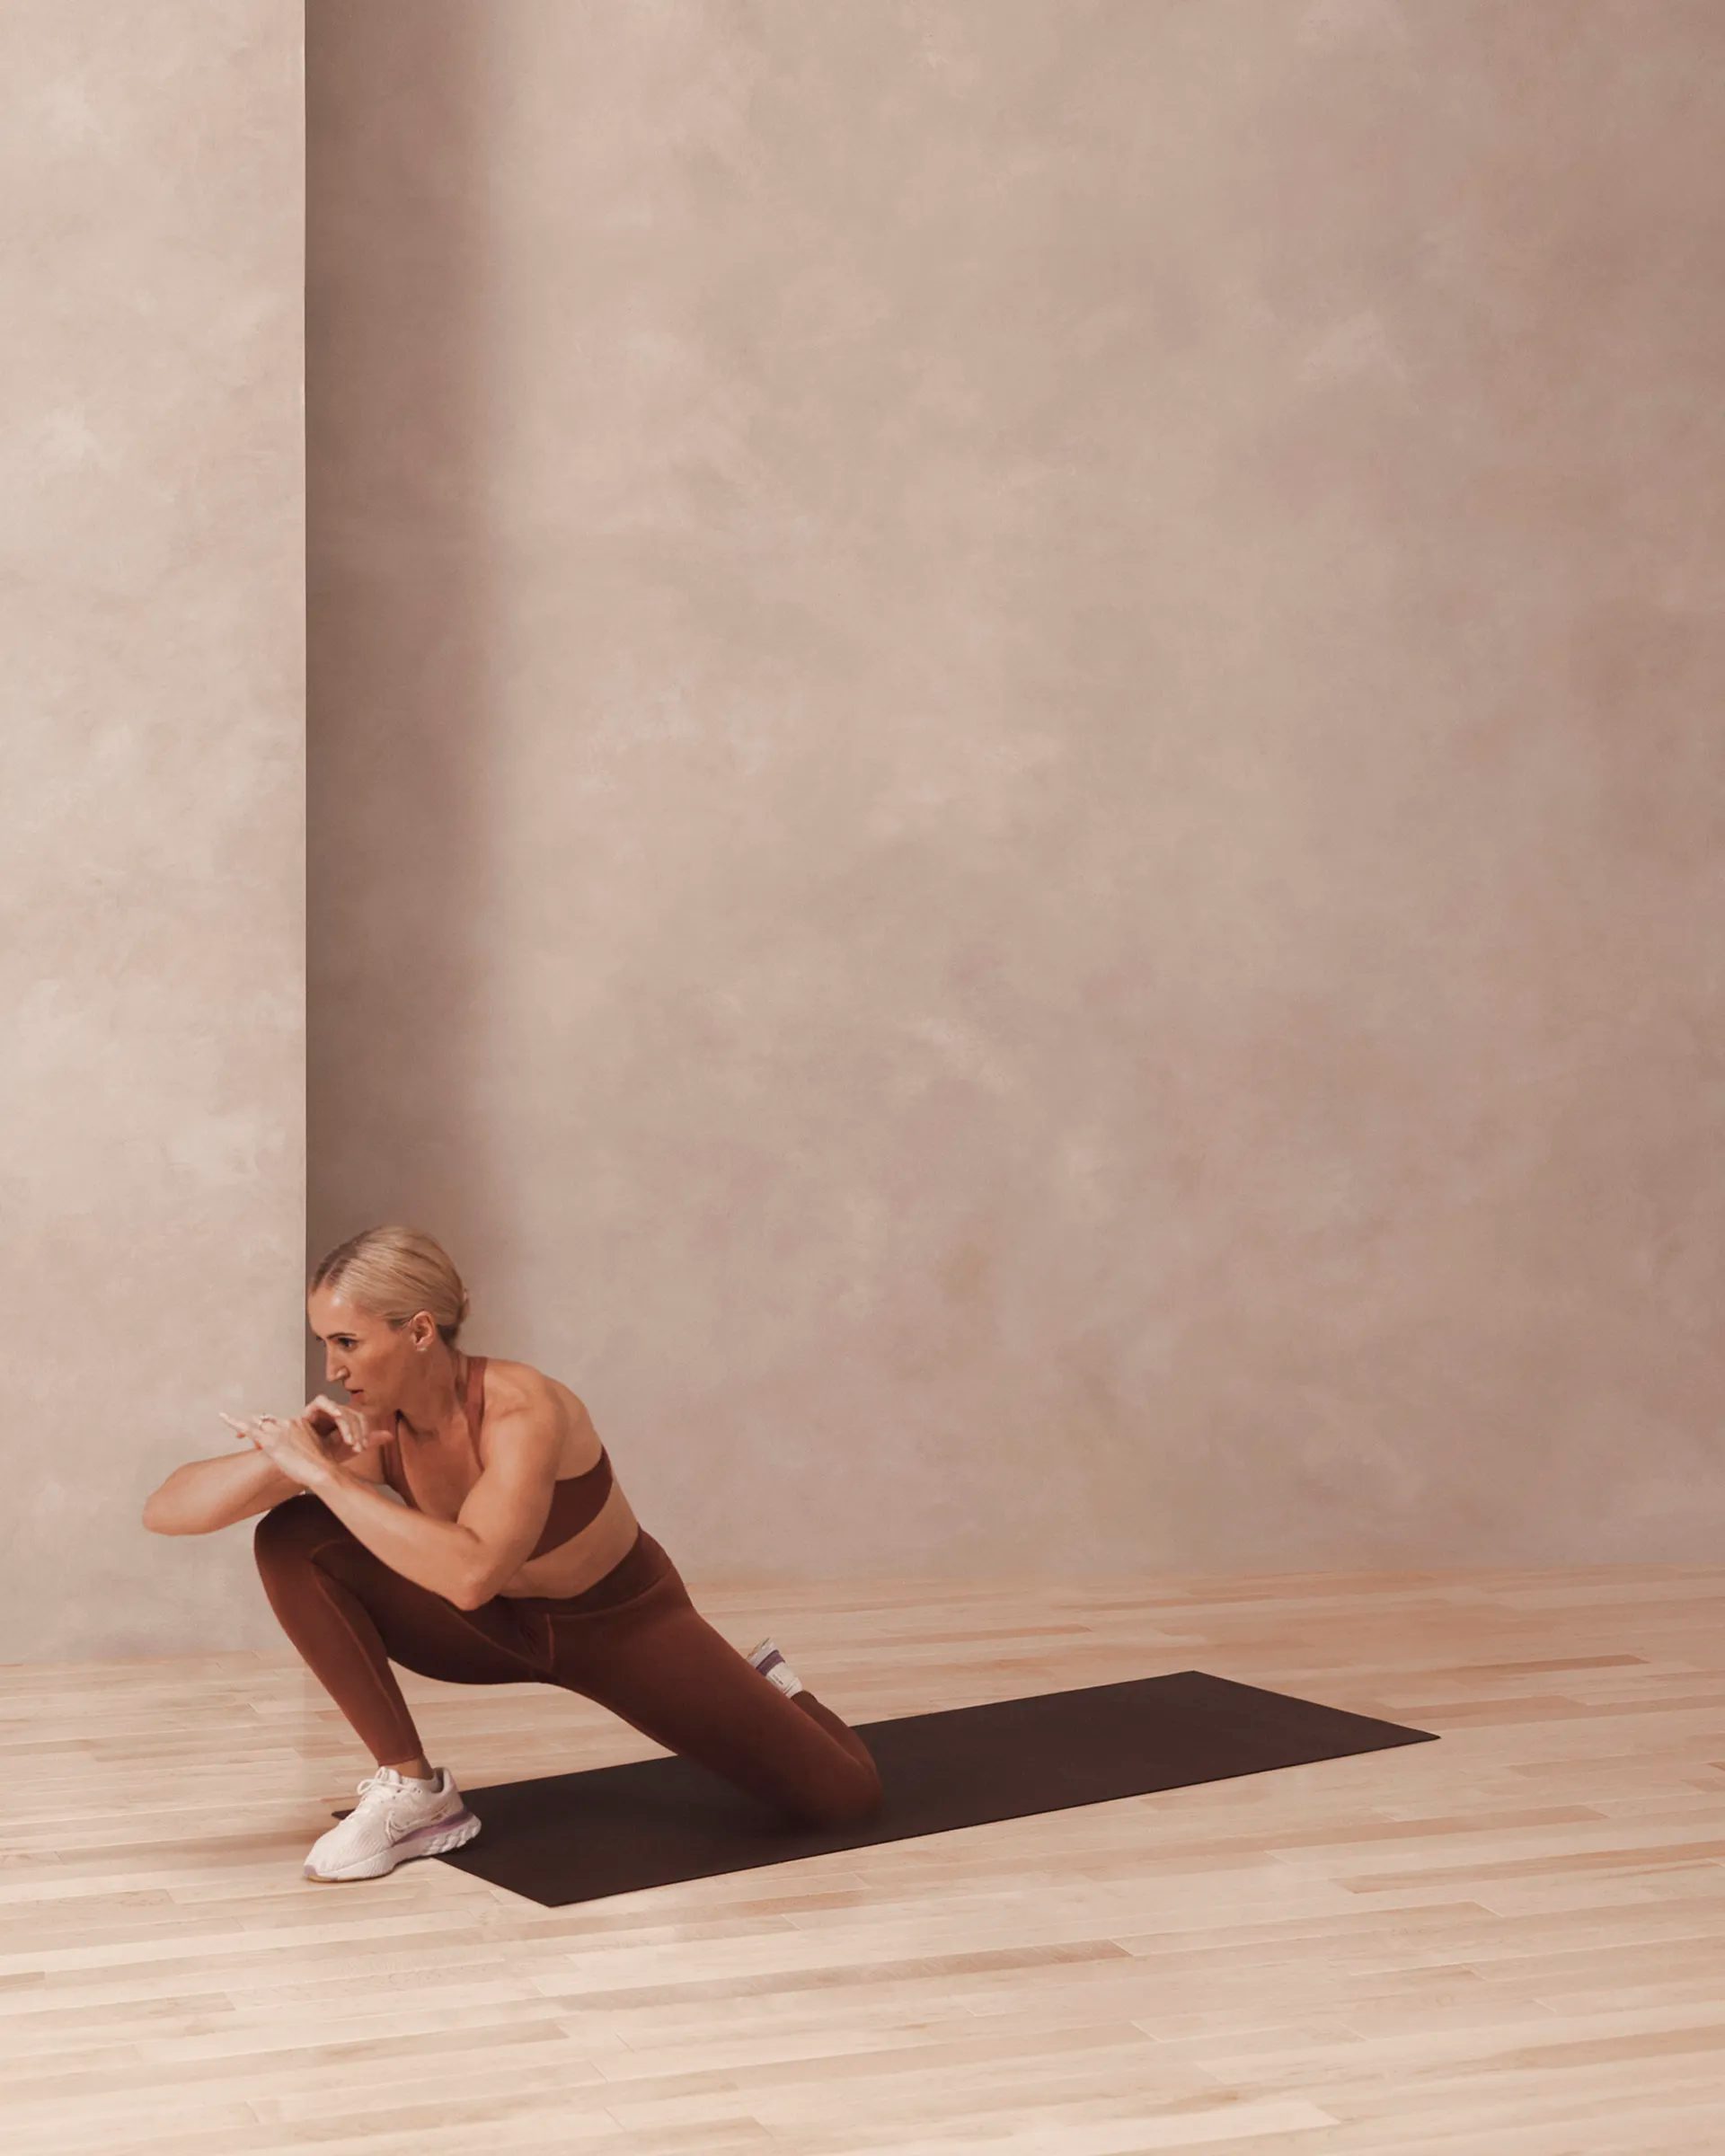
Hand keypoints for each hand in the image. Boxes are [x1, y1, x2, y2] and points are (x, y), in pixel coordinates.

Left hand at [219, 1409, 342, 1492]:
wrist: (320, 1469)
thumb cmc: (322, 1464)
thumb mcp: (319, 1448)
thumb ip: (308, 1444)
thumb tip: (305, 1453)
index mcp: (300, 1422)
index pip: (281, 1422)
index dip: (274, 1432)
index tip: (275, 1442)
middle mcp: (288, 1422)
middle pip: (268, 1422)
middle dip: (261, 1429)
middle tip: (254, 1441)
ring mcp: (278, 1430)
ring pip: (258, 1425)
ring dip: (250, 1433)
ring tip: (238, 1437)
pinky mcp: (269, 1441)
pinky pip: (247, 1428)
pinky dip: (233, 1422)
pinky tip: (223, 1417)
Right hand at [302, 1394, 390, 1457]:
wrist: (301, 1465)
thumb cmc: (322, 1456)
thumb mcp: (347, 1450)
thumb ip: (367, 1441)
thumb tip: (390, 1435)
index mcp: (346, 1422)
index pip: (360, 1418)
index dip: (364, 1431)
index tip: (362, 1448)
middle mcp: (335, 1414)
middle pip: (352, 1412)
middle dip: (357, 1430)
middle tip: (356, 1446)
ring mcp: (323, 1411)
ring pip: (339, 1407)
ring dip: (346, 1421)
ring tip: (349, 1439)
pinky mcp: (309, 1410)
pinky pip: (320, 1401)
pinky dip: (330, 1406)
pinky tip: (338, 1416)